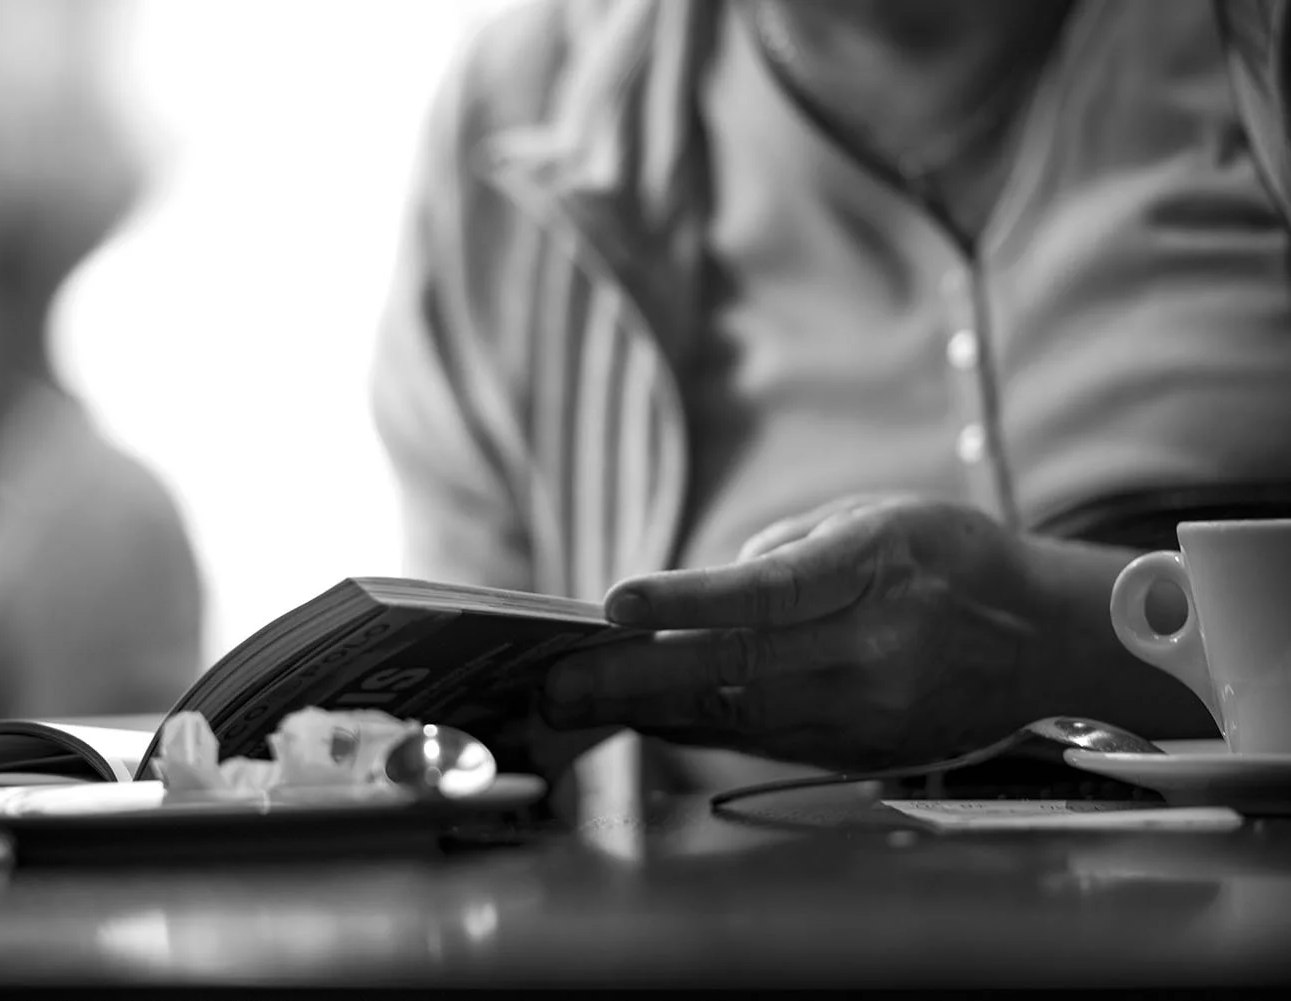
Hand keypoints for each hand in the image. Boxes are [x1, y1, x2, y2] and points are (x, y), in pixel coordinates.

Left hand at [541, 495, 1045, 770]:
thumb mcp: (872, 514)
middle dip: (635, 680)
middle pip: (737, 669)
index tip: (613, 604)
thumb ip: (780, 551)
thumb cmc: (949, 556)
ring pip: (740, 715)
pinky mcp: (865, 750)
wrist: (1044, 638)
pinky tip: (645, 720)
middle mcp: (874, 648)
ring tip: (579, 705)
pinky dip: (697, 729)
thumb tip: (691, 600)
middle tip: (558, 686)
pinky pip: (764, 740)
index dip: (686, 601)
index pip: (767, 592)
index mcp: (876, 570)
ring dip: (650, 711)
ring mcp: (870, 710)